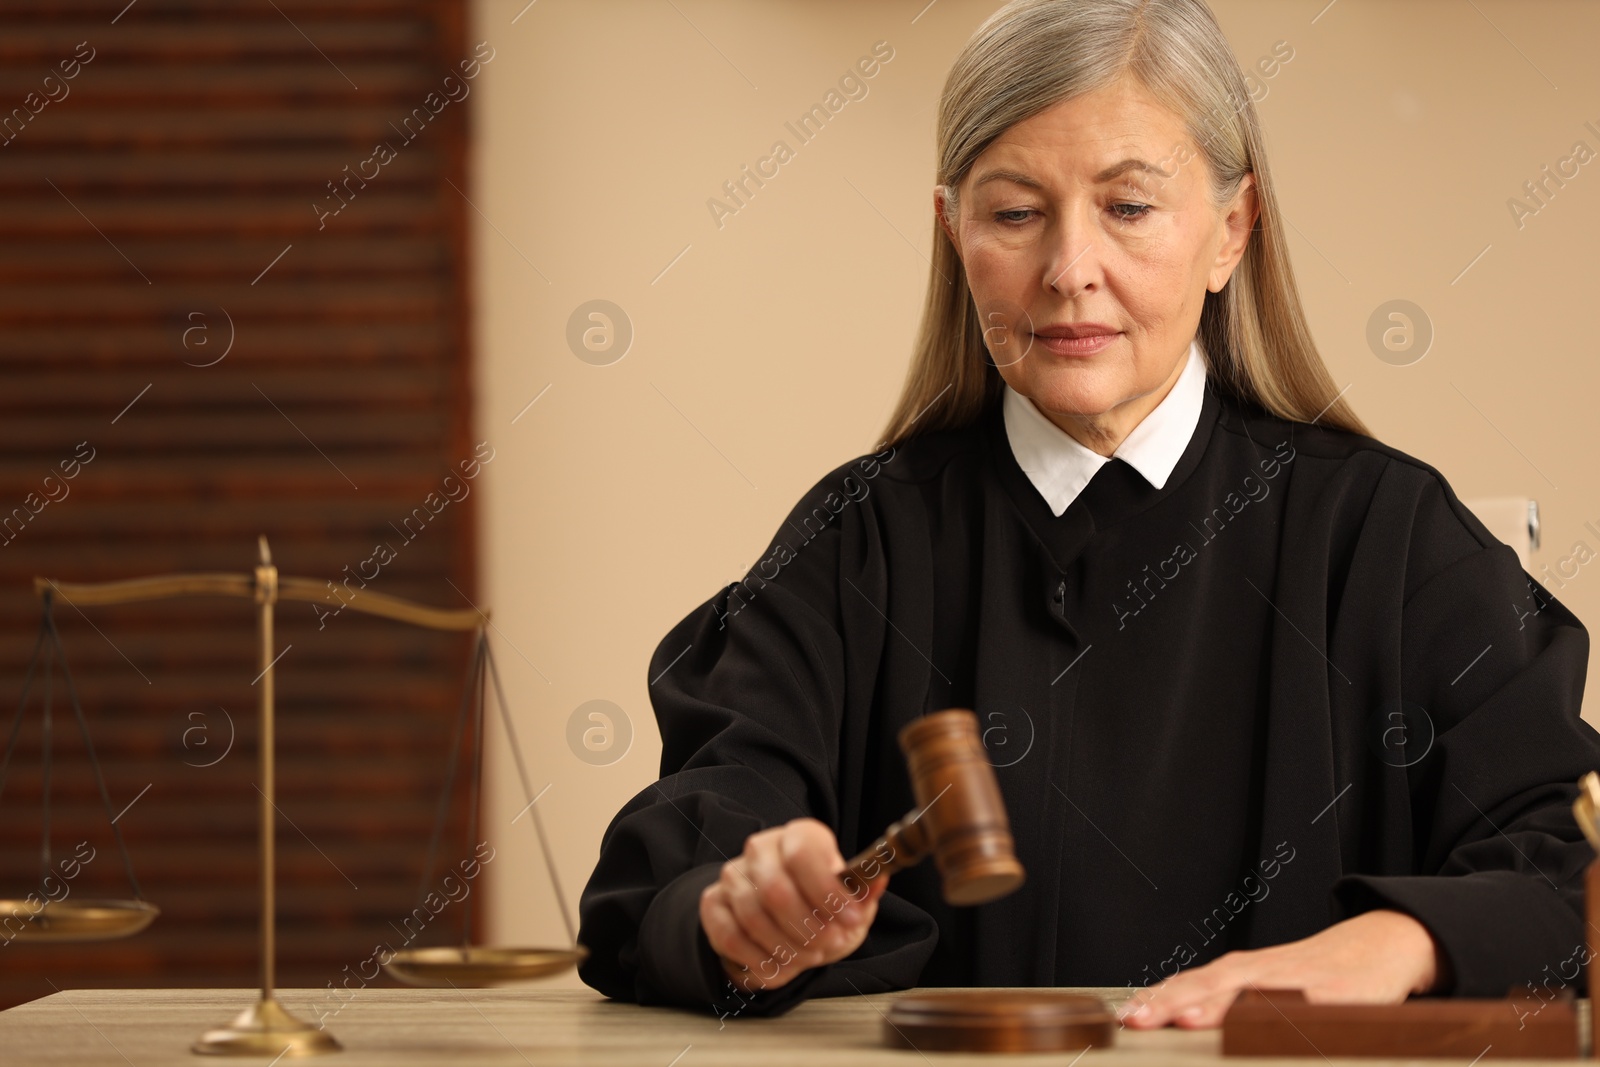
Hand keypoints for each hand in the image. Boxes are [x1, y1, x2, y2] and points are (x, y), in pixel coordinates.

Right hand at [699, 817, 888, 993]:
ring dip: (786, 948)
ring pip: (753, 917)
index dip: (827, 890)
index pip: (803, 853)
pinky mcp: (713, 904)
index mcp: (799, 836)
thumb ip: (863, 894)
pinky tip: (781, 965)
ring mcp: (733, 875)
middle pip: (775, 890)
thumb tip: (877, 879)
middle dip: (807, 928)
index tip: (849, 919)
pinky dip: (760, 960)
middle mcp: (761, 848)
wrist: (784, 921)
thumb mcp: (851, 902)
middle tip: (829, 945)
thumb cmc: (821, 907)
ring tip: (809, 956)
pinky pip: (731, 938)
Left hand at [1117, 909, 1449, 1028]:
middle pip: (1208, 987)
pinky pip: (1305, 1011)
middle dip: (1170, 1005)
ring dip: (1216, 1008)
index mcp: (1239, 974)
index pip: (1188, 986)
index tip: (1123, 1018)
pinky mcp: (1334, 997)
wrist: (1377, 945)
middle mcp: (1260, 974)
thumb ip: (1223, 1004)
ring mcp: (1296, 984)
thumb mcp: (1263, 986)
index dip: (1155, 1002)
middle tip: (1138, 1020)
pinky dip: (1284, 1019)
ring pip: (1249, 995)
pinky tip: (1268, 1027)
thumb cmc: (1312, 973)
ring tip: (1187, 1020)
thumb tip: (1176, 1022)